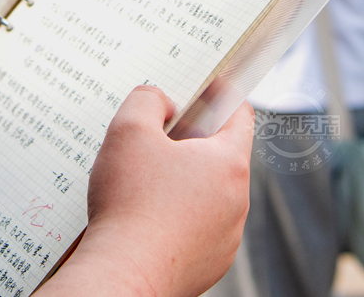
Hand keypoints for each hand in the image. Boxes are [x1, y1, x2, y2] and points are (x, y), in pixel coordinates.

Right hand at [37, 87, 254, 296]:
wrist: (124, 276)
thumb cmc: (128, 204)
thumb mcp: (128, 130)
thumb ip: (147, 99)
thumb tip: (161, 102)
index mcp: (228, 164)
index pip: (240, 115)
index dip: (220, 95)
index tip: (203, 87)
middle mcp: (237, 202)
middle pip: (219, 155)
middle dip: (189, 142)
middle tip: (154, 138)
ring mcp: (225, 237)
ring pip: (208, 193)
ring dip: (182, 182)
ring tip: (142, 182)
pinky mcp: (208, 262)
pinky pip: (197, 226)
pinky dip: (176, 217)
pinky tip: (145, 216)